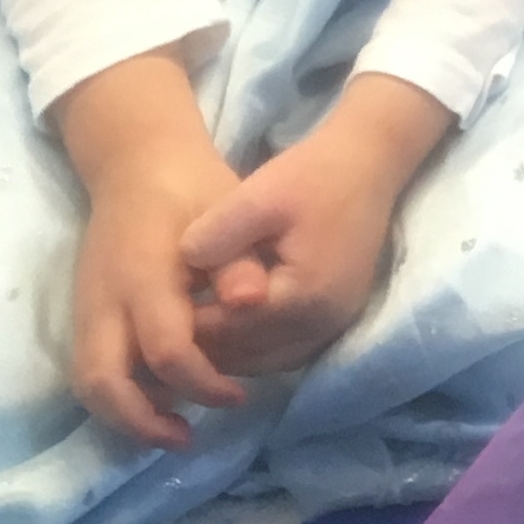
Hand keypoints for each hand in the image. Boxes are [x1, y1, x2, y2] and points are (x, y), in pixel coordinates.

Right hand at [52, 52, 249, 450]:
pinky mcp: (83, 314)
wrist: (137, 163)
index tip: (238, 395)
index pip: (166, 350)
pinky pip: (90, 369)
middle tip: (188, 438)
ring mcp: (86, 308)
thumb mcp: (229, 211)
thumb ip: (239, 261)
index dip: (202, 382)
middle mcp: (104, 300)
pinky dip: (117, 396)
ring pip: (88, 383)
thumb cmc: (193, 189)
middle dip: (143, 422)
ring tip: (174, 430)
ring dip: (125, 416)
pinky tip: (157, 402)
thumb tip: (251, 304)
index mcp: (143, 276)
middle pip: (103, 383)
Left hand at [181, 75, 451, 378]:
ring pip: (268, 362)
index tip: (152, 315)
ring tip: (190, 332)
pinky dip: (255, 348)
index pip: (230, 332)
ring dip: (229, 354)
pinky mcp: (338, 317)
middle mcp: (323, 324)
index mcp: (303, 298)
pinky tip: (229, 328)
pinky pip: (287, 351)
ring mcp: (335, 324)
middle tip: (163, 332)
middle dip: (205, 350)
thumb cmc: (314, 175)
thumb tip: (182, 267)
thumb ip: (217, 235)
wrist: (370, 162)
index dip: (187, 328)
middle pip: (248, 357)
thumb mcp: (259, 196)